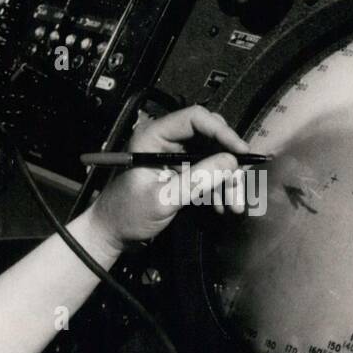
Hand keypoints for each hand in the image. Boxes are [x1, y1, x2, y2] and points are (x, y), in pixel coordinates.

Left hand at [87, 106, 252, 250]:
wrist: (111, 233)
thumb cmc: (126, 214)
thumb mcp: (164, 199)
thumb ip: (197, 179)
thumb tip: (230, 162)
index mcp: (153, 136)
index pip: (195, 119)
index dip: (222, 132)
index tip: (241, 152)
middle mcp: (166, 140)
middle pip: (209, 137)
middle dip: (228, 161)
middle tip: (239, 183)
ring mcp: (174, 156)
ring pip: (213, 157)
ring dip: (227, 180)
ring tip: (235, 205)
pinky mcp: (180, 171)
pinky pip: (208, 172)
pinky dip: (219, 188)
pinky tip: (223, 206)